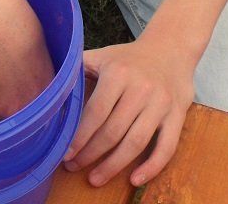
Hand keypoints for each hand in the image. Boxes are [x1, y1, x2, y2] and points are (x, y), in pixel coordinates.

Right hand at [0, 0, 55, 124]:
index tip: (25, 119)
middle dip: (8, 120)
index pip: (40, 126)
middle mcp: (21, 109)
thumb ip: (40, 81)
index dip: (31, 124)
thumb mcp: (42, 56)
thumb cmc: (21, 25)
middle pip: (14, 132)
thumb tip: (34, 87)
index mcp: (44, 98)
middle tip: (2, 103)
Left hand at [63, 35, 196, 186]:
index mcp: (118, 74)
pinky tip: (135, 179)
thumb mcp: (103, 56)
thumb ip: (78, 69)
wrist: (171, 48)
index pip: (96, 112)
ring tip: (95, 178)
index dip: (80, 136)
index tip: (65, 153)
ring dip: (113, 165)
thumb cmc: (129, 57)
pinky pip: (166, 147)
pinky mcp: (177, 115)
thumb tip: (50, 88)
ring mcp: (161, 104)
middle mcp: (141, 89)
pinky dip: (151, 167)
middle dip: (90, 154)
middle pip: (113, 131)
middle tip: (73, 167)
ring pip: (136, 142)